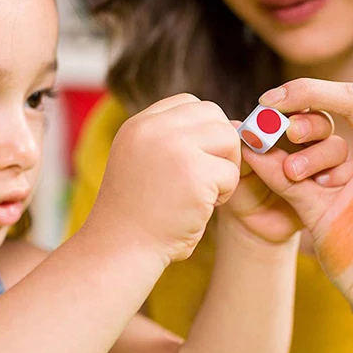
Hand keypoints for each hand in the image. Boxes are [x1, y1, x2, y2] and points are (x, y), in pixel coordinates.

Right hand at [92, 94, 240, 264]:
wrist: (120, 249)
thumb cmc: (137, 216)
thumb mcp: (143, 163)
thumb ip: (174, 141)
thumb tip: (232, 126)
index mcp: (138, 125)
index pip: (188, 103)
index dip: (202, 132)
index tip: (195, 162)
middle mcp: (153, 128)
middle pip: (212, 114)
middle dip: (219, 146)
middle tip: (207, 179)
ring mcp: (174, 147)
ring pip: (227, 138)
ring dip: (225, 168)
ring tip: (205, 194)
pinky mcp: (194, 172)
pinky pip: (231, 172)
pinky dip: (224, 194)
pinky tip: (202, 209)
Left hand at [223, 111, 348, 244]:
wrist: (254, 228)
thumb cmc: (244, 192)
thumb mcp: (240, 170)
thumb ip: (244, 148)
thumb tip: (235, 125)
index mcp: (287, 130)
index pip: (298, 107)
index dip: (291, 100)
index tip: (273, 103)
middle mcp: (310, 144)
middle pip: (322, 122)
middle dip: (309, 124)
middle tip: (292, 131)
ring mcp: (326, 166)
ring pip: (336, 147)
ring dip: (317, 155)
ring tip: (292, 171)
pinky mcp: (335, 188)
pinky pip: (344, 175)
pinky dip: (334, 176)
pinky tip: (319, 184)